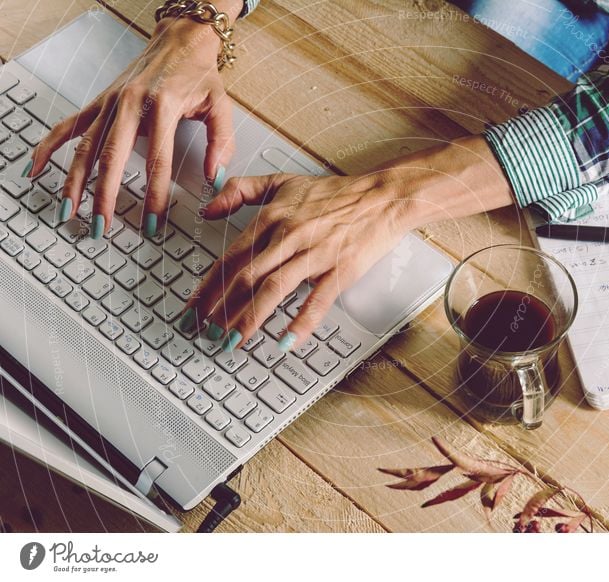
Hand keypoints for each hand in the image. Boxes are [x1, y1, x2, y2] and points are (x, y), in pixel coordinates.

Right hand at [29, 10, 239, 238]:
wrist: (179, 41)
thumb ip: (221, 143)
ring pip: (85, 146)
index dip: (154, 196)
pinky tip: (37, 167)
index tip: (153, 223)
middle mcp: (130, 104)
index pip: (156, 161)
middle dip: (104, 196)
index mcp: (162, 106)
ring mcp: (110, 103)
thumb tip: (217, 178)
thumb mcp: (220, 105)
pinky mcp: (99, 101)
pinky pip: (69, 125)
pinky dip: (50, 146)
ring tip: (68, 210)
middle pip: (111, 158)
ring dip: (74, 181)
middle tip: (102, 227)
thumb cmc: (198, 74)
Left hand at [179, 135, 514, 351]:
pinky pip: (317, 300)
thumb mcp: (282, 181)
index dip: (208, 284)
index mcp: (272, 217)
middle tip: (204, 331)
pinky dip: (300, 323)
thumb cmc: (334, 193)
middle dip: (220, 308)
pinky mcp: (340, 270)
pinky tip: (284, 342)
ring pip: (273, 289)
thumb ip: (240, 190)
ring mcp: (315, 254)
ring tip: (232, 341)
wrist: (381, 197)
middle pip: (245, 277)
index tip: (193, 306)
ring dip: (249, 318)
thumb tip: (207, 208)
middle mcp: (289, 236)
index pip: (231, 256)